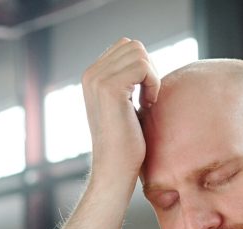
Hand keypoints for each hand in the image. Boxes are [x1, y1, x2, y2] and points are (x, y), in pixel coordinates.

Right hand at [82, 38, 160, 183]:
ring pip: (139, 53)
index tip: (141, 95)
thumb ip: (125, 79)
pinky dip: (153, 84)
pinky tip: (147, 105)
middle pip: (133, 46)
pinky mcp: (110, 88)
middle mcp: (90, 74)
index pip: (126, 47)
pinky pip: (143, 67)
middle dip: (148, 69)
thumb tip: (141, 57)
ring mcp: (97, 79)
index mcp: (91, 76)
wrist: (114, 169)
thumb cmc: (124, 142)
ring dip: (152, 76)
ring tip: (146, 102)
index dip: (143, 67)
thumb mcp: (122, 104)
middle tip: (147, 98)